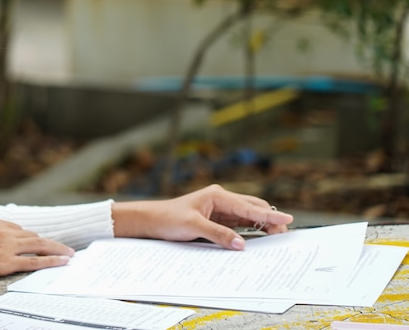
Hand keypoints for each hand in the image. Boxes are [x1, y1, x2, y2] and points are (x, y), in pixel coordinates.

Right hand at [0, 216, 73, 281]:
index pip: (18, 230)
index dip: (30, 238)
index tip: (38, 243)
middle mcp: (4, 231)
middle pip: (33, 236)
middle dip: (49, 242)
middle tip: (63, 247)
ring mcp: (7, 246)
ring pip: (38, 245)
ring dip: (56, 249)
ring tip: (69, 253)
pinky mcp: (7, 262)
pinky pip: (34, 261)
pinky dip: (51, 261)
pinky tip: (62, 261)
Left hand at [111, 184, 293, 249]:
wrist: (151, 220)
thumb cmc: (169, 218)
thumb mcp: (193, 226)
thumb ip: (218, 234)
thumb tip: (241, 244)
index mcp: (217, 195)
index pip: (248, 207)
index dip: (269, 215)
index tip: (287, 219)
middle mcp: (221, 200)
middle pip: (252, 209)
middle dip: (269, 220)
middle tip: (285, 234)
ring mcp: (220, 210)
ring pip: (247, 217)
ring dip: (261, 225)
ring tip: (278, 237)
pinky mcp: (216, 219)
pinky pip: (238, 224)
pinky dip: (250, 230)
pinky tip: (259, 238)